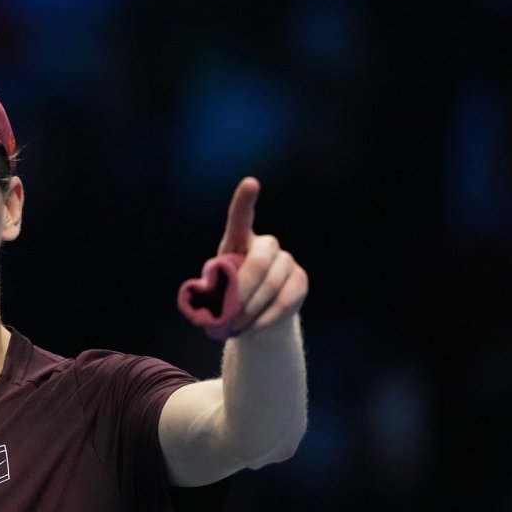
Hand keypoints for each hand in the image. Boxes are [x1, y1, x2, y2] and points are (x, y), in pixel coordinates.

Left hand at [218, 177, 307, 334]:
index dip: (245, 201)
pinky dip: (265, 319)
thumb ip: (212, 293)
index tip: (251, 183)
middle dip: (242, 290)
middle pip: (259, 262)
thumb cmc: (227, 298)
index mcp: (238, 241)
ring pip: (271, 285)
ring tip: (235, 327)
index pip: (241, 218)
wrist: (255, 316)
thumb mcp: (214, 292)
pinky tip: (253, 328)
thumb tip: (211, 305)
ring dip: (250, 310)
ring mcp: (286, 261)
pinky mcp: (300, 281)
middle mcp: (266, 245)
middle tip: (228, 315)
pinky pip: (285, 301)